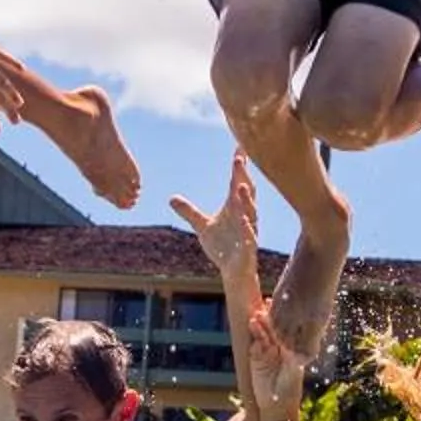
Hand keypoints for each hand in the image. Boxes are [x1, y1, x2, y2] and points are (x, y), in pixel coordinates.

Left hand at [171, 153, 258, 281]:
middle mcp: (245, 215)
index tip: (240, 148)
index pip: (237, 182)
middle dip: (242, 176)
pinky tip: (245, 221)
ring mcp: (248, 230)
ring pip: (249, 212)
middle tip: (239, 159)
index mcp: (235, 207)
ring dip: (245, 199)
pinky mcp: (248, 247)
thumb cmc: (223, 246)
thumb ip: (189, 212)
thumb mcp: (202, 226)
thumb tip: (171, 198)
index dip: (239, 166)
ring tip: (240, 186)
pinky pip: (249, 236)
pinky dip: (247, 228)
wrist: (234, 272)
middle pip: (245, 191)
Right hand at [247, 305, 306, 420]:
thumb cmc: (289, 388)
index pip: (287, 329)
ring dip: (259, 326)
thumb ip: (291, 360)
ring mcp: (266, 352)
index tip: (280, 307)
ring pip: (262, 336)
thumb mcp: (293, 373)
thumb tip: (290, 350)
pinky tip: (251, 328)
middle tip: (265, 305)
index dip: (283, 318)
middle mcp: (278, 347)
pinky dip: (253, 337)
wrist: (276, 405)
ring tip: (255, 317)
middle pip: (273, 329)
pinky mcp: (255, 359)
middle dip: (269, 318)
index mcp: (290, 347)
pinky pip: (254, 346)